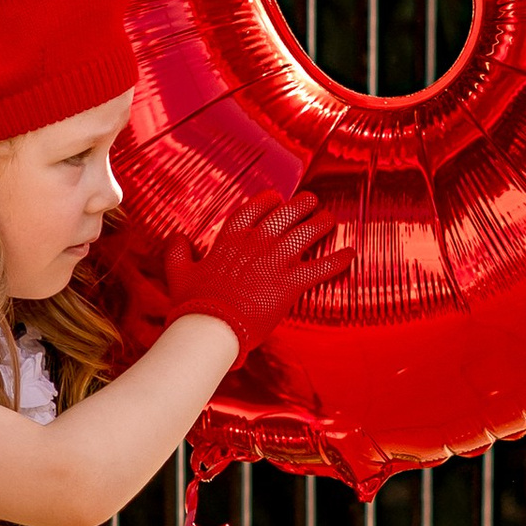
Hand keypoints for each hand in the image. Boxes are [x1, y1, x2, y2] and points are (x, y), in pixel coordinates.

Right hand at [156, 192, 351, 352]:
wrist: (210, 327)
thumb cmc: (193, 304)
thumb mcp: (178, 273)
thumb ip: (177, 252)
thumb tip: (176, 237)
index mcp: (230, 239)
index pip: (253, 210)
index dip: (267, 201)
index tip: (276, 198)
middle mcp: (256, 243)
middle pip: (285, 215)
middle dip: (301, 206)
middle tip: (311, 201)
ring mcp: (275, 261)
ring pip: (305, 234)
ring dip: (320, 224)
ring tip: (330, 219)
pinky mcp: (290, 283)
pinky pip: (321, 267)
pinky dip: (337, 260)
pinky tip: (350, 253)